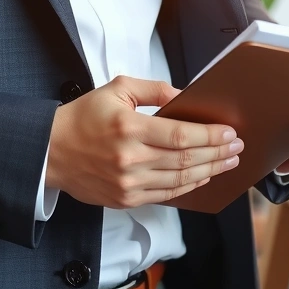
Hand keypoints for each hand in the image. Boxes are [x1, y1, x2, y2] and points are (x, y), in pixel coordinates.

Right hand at [46, 75, 243, 208]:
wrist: (52, 150)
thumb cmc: (84, 117)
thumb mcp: (117, 89)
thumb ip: (154, 90)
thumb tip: (184, 96)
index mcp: (128, 127)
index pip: (180, 135)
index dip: (209, 135)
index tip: (228, 131)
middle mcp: (130, 159)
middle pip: (185, 159)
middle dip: (217, 153)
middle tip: (236, 146)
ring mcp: (129, 184)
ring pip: (180, 180)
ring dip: (209, 171)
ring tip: (227, 162)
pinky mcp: (126, 199)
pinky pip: (166, 195)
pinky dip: (188, 186)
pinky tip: (201, 176)